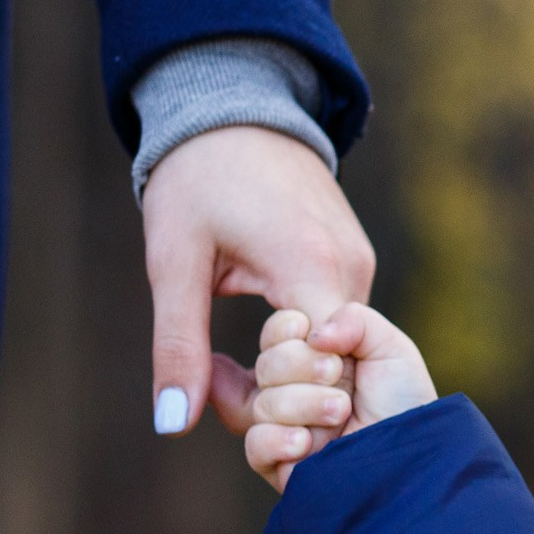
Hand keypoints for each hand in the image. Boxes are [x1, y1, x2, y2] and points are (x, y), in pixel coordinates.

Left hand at [142, 125, 374, 435]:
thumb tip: (173, 424)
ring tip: (244, 357)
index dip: (284, 396)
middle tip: (230, 384)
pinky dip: (308, 335)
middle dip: (287, 387)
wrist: (234, 109)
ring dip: (297, 361)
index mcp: (309, 267)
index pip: (322, 368)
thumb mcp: (174, 265)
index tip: (239, 400)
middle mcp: (350, 267)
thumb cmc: (196, 181)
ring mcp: (360, 260)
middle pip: (334, 362)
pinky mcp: (357, 255)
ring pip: (340, 344)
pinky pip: (340, 317)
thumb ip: (178, 346)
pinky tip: (268, 328)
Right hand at [246, 305, 436, 490]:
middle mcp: (293, 390)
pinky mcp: (282, 463)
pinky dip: (277, 439)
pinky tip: (306, 442)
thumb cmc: (404, 399)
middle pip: (266, 365)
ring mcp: (285, 427)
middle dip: (302, 366)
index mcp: (313, 358)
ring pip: (264, 404)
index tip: (311, 333)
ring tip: (341, 411)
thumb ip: (354, 320)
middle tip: (337, 376)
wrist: (415, 451)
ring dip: (305, 403)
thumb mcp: (390, 347)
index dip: (287, 328)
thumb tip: (313, 334)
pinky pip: (255, 445)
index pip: (276, 333)